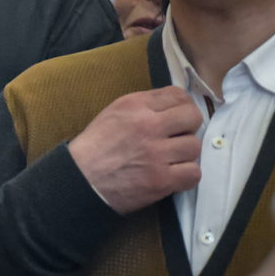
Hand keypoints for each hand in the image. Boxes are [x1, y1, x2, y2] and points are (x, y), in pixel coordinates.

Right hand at [67, 87, 203, 213]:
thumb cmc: (95, 147)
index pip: (178, 95)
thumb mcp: (113, 114)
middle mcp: (147, 125)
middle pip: (192, 117)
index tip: (178, 118)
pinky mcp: (161, 180)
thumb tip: (172, 107)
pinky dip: (186, 176)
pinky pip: (193, 173)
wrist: (80, 180)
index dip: (183, 106)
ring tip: (170, 159)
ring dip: (185, 154)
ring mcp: (156, 154)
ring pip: (194, 146)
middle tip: (177, 138)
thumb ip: (143, 107)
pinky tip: (173, 175)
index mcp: (134, 105)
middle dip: (189, 128)